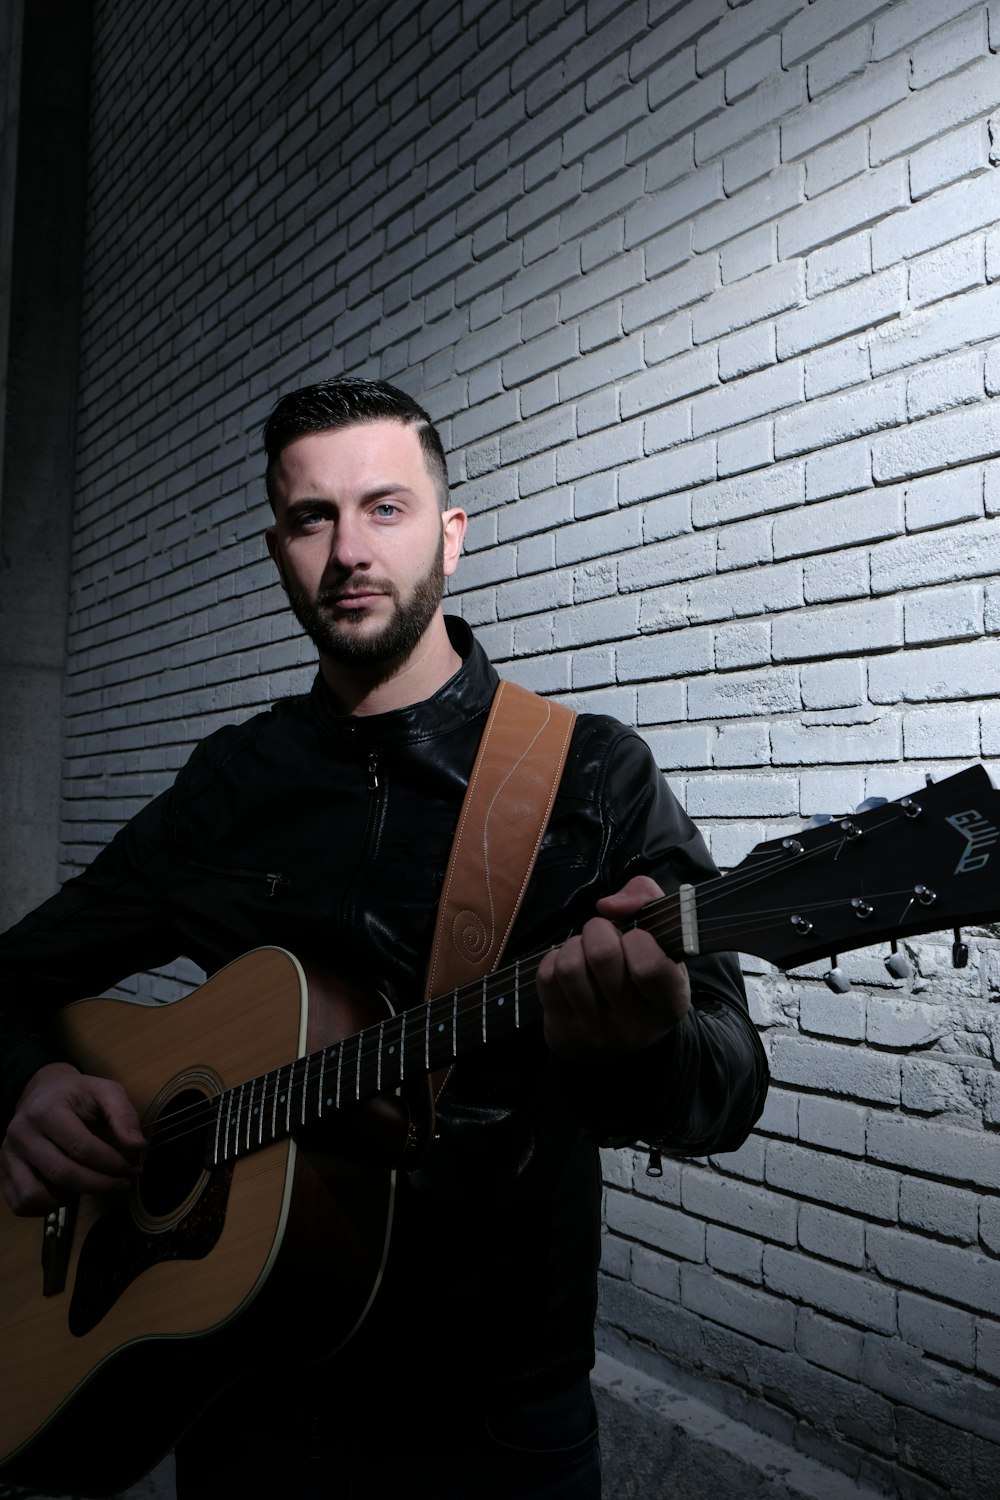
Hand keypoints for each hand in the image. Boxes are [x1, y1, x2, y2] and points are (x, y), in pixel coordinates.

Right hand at [0, 1062, 145, 1215]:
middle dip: (100, 1185)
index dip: (111, 1164)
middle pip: (62, 1174)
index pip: (81, 1147)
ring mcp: (8, 1155)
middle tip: (123, 1184)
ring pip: (37, 1194)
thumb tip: (138, 1146)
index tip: (132, 1169)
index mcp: (46, 1109)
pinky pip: (21, 1204)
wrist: (43, 1092)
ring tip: (92, 1183)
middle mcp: (21, 1133)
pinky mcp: (4, 1173)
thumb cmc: (77, 1094)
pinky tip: (68, 1191)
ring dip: (71, 1197)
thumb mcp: (105, 1091)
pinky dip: (47, 1206)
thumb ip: (124, 1115)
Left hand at [536, 876, 689, 1058]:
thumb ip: (646, 899)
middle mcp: (635, 1025)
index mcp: (669, 1003)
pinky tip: (568, 967)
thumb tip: (607, 905)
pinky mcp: (564, 1033)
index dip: (637, 938)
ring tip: (583, 950)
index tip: (635, 936)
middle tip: (601, 934)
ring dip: (573, 945)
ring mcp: (597, 1032)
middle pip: (602, 955)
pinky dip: (553, 960)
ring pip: (569, 966)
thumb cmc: (644, 976)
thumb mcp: (663, 939)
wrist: (621, 1039)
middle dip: (597, 929)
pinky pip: (547, 979)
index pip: (648, 965)